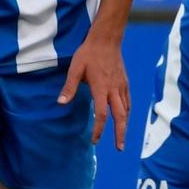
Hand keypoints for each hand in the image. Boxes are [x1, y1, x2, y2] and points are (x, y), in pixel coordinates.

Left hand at [60, 34, 130, 148]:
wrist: (107, 40)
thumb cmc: (89, 54)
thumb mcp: (75, 69)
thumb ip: (69, 87)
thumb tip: (60, 103)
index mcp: (101, 88)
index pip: (102, 114)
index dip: (99, 129)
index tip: (95, 140)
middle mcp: (114, 90)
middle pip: (120, 116)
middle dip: (120, 134)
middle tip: (120, 148)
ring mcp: (121, 87)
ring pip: (126, 110)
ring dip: (125, 125)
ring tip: (122, 137)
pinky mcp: (125, 83)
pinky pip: (128, 102)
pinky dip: (127, 113)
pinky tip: (124, 118)